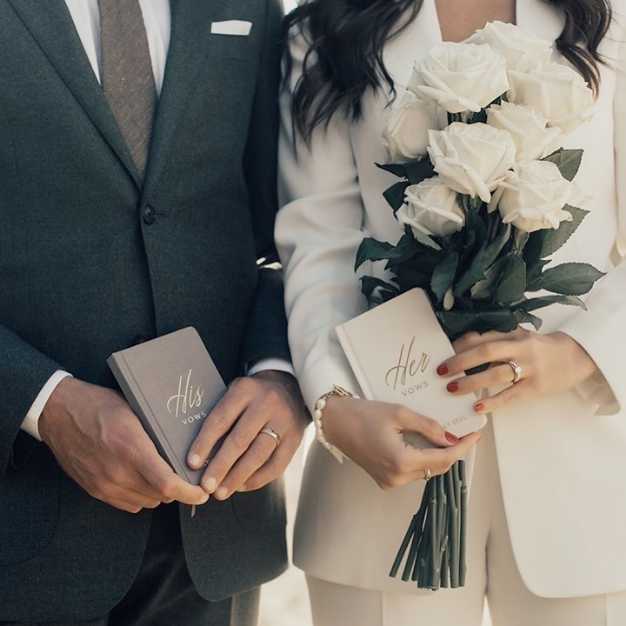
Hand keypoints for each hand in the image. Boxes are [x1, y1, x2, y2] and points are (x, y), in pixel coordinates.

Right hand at [39, 378, 208, 512]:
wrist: (58, 413)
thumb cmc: (100, 405)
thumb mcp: (135, 410)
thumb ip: (157, 433)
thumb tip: (185, 445)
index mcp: (132, 449)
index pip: (167, 483)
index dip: (189, 492)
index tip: (202, 491)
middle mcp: (118, 472)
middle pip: (160, 496)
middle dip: (178, 489)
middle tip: (186, 476)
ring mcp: (105, 485)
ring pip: (146, 502)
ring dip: (159, 493)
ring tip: (163, 475)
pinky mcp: (95, 490)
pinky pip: (128, 504)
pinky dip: (141, 496)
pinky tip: (142, 479)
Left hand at [187, 370, 308, 498]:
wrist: (291, 388)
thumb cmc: (253, 396)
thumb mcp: (236, 393)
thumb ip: (221, 416)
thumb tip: (200, 455)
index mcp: (245, 390)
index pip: (221, 419)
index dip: (205, 443)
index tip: (192, 463)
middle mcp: (266, 404)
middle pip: (240, 440)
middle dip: (221, 466)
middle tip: (206, 486)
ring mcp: (284, 422)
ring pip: (258, 455)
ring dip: (237, 477)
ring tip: (221, 492)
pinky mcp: (295, 438)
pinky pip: (276, 465)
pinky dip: (257, 479)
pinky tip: (242, 486)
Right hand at [322, 397, 480, 489]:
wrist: (334, 423)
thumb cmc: (362, 413)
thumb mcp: (399, 413)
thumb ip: (428, 427)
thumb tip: (450, 438)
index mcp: (402, 461)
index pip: (444, 458)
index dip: (463, 447)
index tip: (476, 434)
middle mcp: (397, 478)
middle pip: (437, 467)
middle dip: (453, 452)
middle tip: (464, 433)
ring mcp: (390, 482)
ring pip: (426, 470)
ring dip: (438, 455)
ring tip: (447, 436)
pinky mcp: (384, 480)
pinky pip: (412, 471)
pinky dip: (423, 458)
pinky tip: (426, 443)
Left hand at [438, 328, 598, 413]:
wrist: (577, 356)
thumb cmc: (540, 348)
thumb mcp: (519, 337)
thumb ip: (496, 341)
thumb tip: (463, 346)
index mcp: (512, 335)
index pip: (481, 337)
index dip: (460, 345)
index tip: (441, 352)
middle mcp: (520, 348)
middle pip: (485, 352)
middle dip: (459, 362)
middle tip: (440, 371)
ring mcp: (529, 368)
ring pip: (496, 374)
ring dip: (471, 382)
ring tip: (452, 389)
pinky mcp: (536, 387)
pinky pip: (511, 395)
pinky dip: (493, 402)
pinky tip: (478, 407)